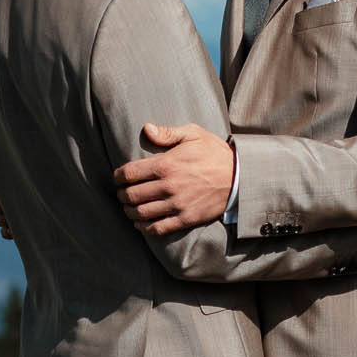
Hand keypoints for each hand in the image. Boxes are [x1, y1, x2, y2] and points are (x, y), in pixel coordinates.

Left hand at [113, 124, 233, 234]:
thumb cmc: (214, 153)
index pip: (129, 173)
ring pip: (142, 213)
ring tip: (128, 208)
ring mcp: (177, 204)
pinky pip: (158, 228)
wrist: (240, 177)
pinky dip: (145, 228)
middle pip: (132, 195)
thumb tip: (146, 128)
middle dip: (121, 195)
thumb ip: (167, 132)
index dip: (117, 176)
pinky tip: (140, 224)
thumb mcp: (193, 134)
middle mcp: (169, 186)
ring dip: (129, 211)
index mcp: (166, 165)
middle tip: (121, 193)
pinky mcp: (186, 218)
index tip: (117, 178)